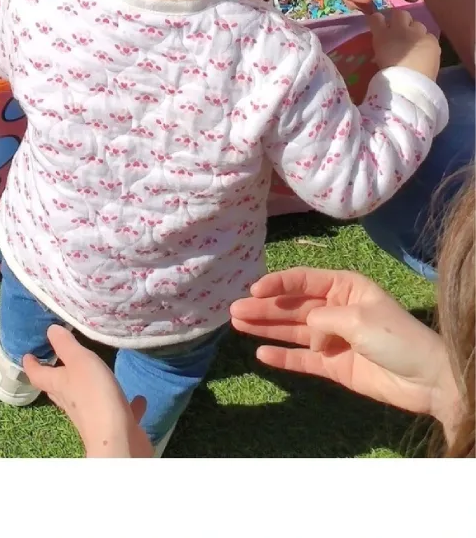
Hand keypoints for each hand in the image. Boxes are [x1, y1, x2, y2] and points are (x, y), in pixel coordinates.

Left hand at [24, 326, 153, 457]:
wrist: (119, 440)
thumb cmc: (94, 396)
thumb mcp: (79, 361)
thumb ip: (66, 345)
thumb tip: (50, 330)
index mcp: (60, 386)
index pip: (38, 375)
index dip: (31, 365)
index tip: (27, 355)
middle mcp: (72, 402)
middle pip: (58, 388)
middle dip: (55, 375)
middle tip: (55, 360)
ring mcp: (92, 416)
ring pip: (85, 399)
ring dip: (87, 388)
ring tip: (93, 375)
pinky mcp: (114, 425)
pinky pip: (118, 410)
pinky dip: (125, 404)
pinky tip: (138, 398)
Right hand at [230, 268, 456, 425]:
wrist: (426, 379)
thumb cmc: (395, 336)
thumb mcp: (357, 318)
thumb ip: (322, 319)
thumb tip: (307, 333)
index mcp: (344, 287)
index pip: (303, 280)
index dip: (277, 283)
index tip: (253, 289)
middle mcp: (335, 309)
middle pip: (292, 306)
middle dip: (264, 307)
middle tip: (233, 309)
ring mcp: (333, 338)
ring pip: (292, 331)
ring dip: (266, 327)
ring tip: (236, 323)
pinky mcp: (334, 366)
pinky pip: (302, 359)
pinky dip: (282, 357)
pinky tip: (260, 353)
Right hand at [368, 7, 440, 79]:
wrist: (410, 83)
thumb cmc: (389, 75)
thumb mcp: (379, 59)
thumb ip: (382, 47)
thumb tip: (385, 44)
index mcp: (381, 34)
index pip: (377, 17)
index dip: (379, 19)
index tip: (380, 24)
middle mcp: (399, 29)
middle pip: (400, 13)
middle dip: (400, 19)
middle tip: (401, 31)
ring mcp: (417, 33)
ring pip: (417, 24)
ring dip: (415, 30)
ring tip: (415, 42)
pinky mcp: (432, 41)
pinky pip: (429, 36)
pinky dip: (427, 41)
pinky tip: (426, 50)